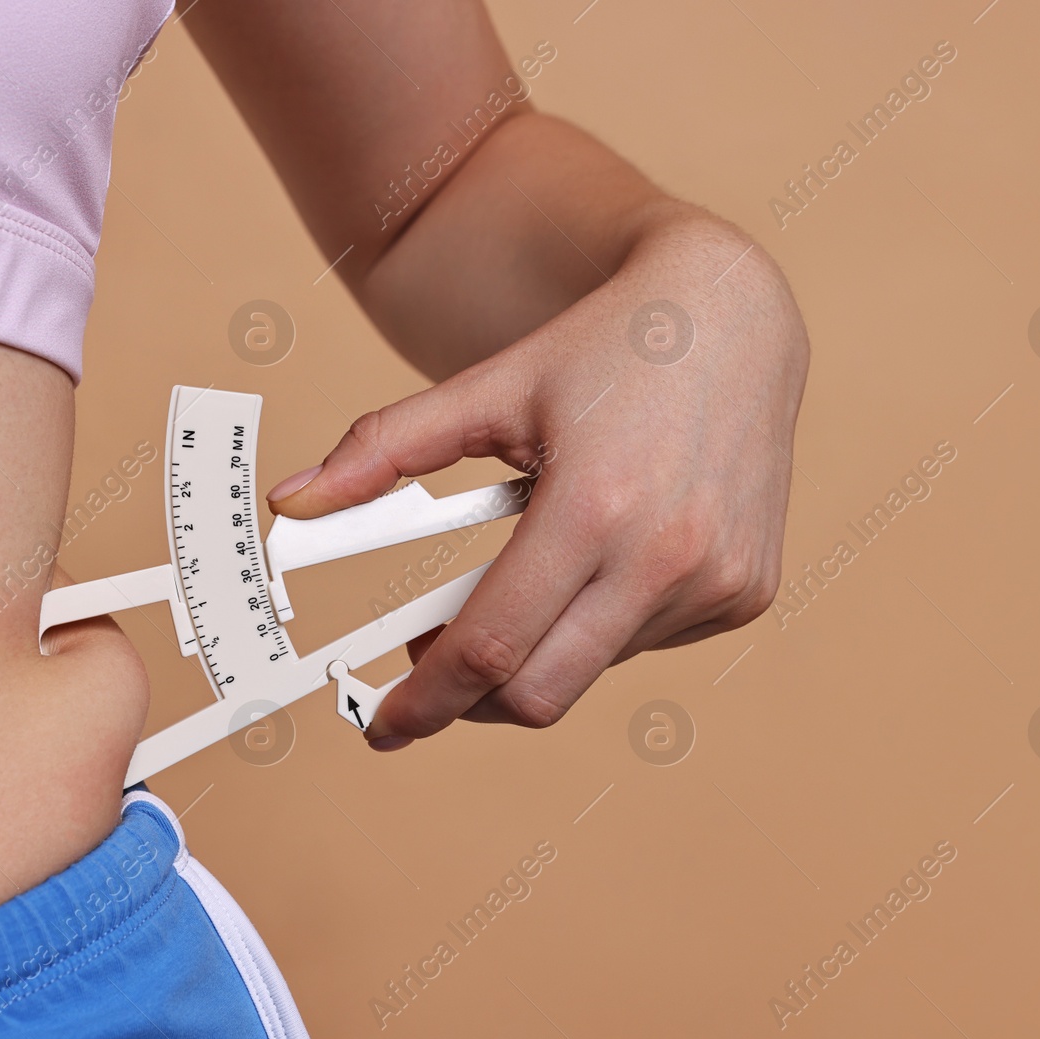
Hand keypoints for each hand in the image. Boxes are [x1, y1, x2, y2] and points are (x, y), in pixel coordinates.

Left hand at [266, 211, 808, 749]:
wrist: (734, 315)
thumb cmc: (606, 347)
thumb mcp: (489, 387)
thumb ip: (384, 449)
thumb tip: (293, 501)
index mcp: (595, 505)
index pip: (490, 647)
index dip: (425, 699)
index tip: (384, 722)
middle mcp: (668, 556)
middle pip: (539, 692)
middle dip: (470, 700)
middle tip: (431, 667)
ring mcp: (719, 582)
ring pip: (592, 670)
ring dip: (541, 647)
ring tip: (532, 569)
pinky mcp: (747, 593)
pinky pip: (646, 644)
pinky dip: (603, 624)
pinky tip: (608, 556)